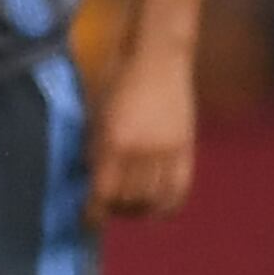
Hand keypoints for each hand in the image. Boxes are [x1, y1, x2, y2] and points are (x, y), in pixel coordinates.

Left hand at [86, 55, 198, 222]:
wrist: (157, 54)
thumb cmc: (116, 78)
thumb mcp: (96, 114)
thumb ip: (95, 149)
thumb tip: (91, 180)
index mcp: (113, 141)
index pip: (103, 194)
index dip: (93, 214)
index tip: (87, 219)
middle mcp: (142, 151)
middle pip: (128, 201)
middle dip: (114, 210)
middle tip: (106, 207)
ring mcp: (167, 150)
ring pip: (154, 200)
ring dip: (139, 210)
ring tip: (129, 207)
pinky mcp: (186, 147)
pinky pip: (180, 189)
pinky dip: (168, 206)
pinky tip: (157, 209)